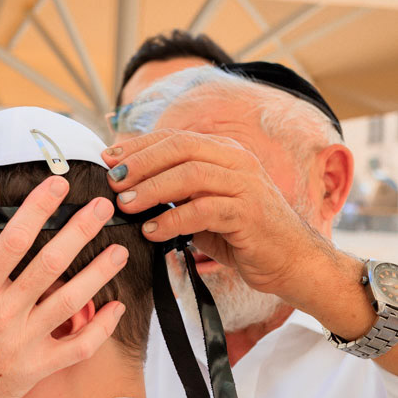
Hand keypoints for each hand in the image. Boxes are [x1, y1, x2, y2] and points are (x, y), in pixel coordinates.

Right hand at [0, 177, 127, 397]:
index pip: (14, 239)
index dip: (39, 207)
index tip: (58, 185)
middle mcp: (4, 313)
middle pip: (52, 263)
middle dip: (80, 230)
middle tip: (103, 207)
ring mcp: (23, 343)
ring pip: (72, 301)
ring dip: (99, 273)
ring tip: (120, 251)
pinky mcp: (35, 369)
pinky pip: (78, 348)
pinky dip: (101, 328)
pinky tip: (115, 308)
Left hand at [102, 129, 334, 299]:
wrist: (290, 260)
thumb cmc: (239, 232)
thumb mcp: (202, 204)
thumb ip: (174, 191)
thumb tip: (125, 187)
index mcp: (223, 152)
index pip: (174, 138)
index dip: (138, 146)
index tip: (107, 158)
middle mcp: (236, 161)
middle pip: (180, 148)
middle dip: (141, 163)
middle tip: (112, 181)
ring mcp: (246, 185)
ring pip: (191, 175)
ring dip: (152, 189)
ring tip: (126, 205)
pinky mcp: (250, 214)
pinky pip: (205, 211)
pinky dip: (173, 220)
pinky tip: (151, 231)